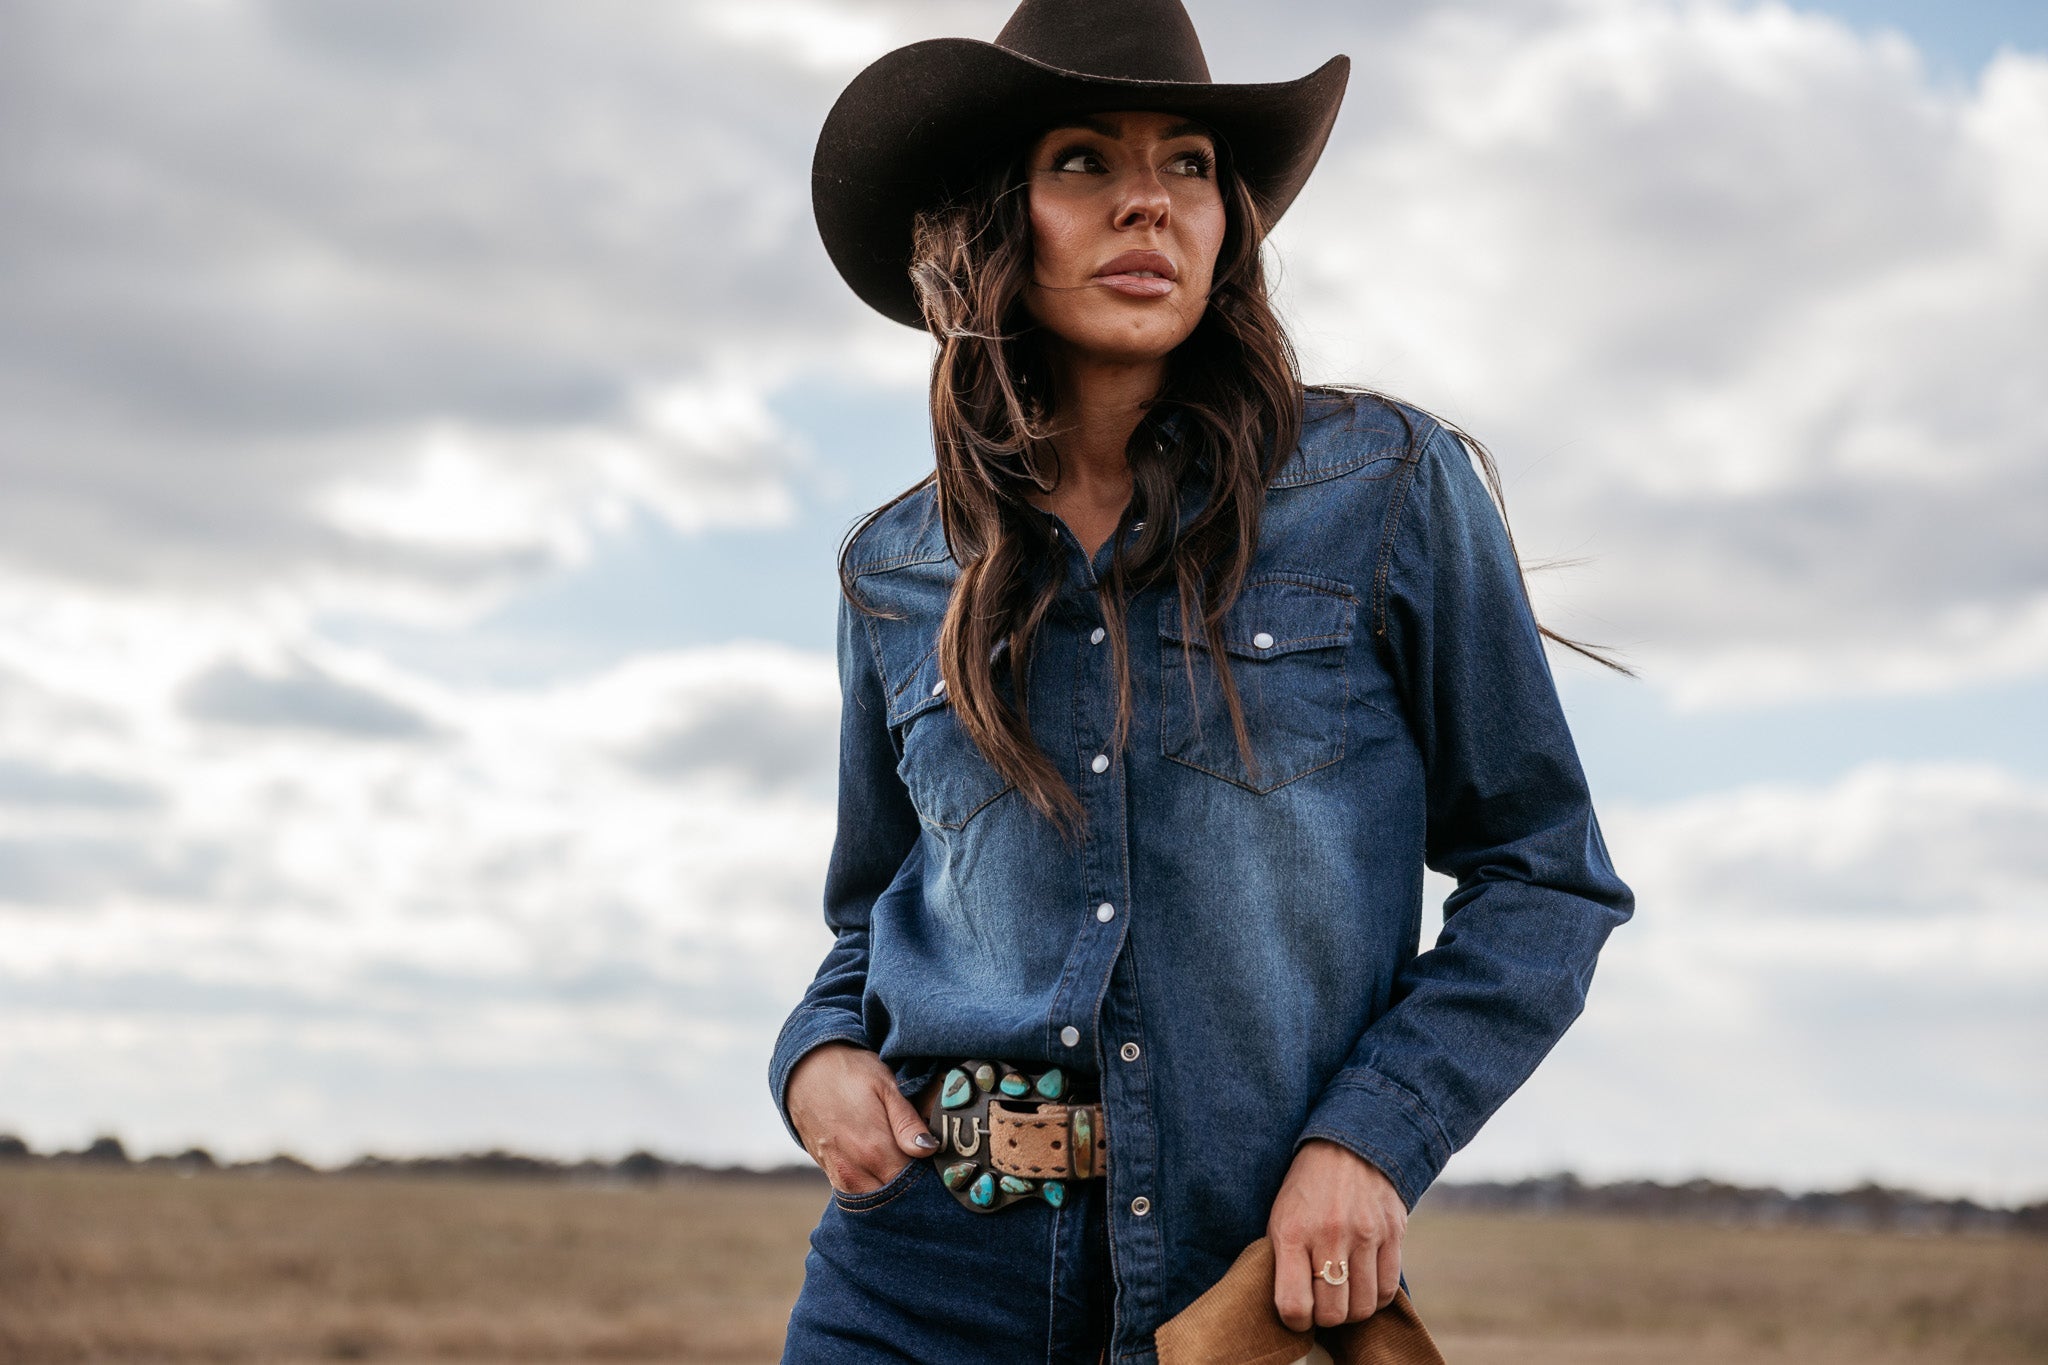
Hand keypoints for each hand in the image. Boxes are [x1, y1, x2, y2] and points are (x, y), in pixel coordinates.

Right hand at [786, 1042, 937, 1195]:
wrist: (805, 1070)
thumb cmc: (850, 1073)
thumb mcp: (885, 1086)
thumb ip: (907, 1122)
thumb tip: (929, 1150)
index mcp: (874, 1149)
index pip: (912, 1184)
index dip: (930, 1178)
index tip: (941, 1167)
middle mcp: (854, 1171)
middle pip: (894, 1197)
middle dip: (912, 1189)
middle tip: (927, 1169)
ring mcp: (839, 1176)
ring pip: (875, 1201)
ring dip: (893, 1190)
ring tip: (906, 1166)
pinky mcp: (830, 1174)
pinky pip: (858, 1194)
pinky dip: (875, 1188)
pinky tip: (885, 1169)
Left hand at [1267, 1138, 1406, 1331]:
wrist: (1347, 1145)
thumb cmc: (1306, 1188)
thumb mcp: (1280, 1217)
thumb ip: (1284, 1261)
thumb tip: (1291, 1308)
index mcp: (1293, 1232)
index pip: (1294, 1304)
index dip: (1295, 1321)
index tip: (1298, 1314)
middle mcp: (1330, 1235)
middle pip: (1333, 1313)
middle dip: (1325, 1318)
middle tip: (1322, 1303)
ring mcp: (1365, 1234)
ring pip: (1363, 1307)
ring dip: (1352, 1310)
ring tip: (1343, 1295)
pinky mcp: (1393, 1233)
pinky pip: (1387, 1290)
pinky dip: (1375, 1298)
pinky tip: (1364, 1286)